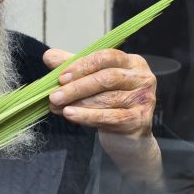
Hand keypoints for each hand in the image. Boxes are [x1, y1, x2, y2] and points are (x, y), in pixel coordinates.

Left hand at [44, 48, 162, 184]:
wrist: (127, 137)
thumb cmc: (110, 104)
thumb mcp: (91, 81)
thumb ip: (73, 66)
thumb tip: (49, 56)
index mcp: (132, 62)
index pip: (107, 57)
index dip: (82, 66)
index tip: (61, 77)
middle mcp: (143, 78)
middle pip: (107, 78)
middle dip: (77, 87)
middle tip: (54, 96)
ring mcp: (144, 99)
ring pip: (107, 99)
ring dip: (78, 103)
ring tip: (57, 107)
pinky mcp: (140, 120)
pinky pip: (110, 117)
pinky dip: (87, 116)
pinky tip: (70, 115)